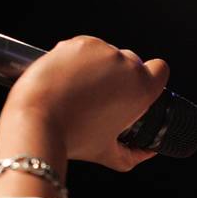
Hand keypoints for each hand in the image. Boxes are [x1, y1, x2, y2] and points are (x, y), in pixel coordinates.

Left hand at [0, 35, 169, 171]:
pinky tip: (69, 79)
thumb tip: (147, 151)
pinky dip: (80, 60)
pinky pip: (86, 48)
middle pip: (133, 62)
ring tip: (80, 90)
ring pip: (108, 54)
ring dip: (100, 67)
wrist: (35, 119)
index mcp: (141, 88)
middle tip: (102, 98)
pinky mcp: (79, 43)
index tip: (137, 89)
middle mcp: (125, 64)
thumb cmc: (71, 138)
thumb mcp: (108, 154)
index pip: (161, 70)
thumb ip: (134, 154)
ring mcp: (101, 50)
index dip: (151, 79)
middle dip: (121, 77)